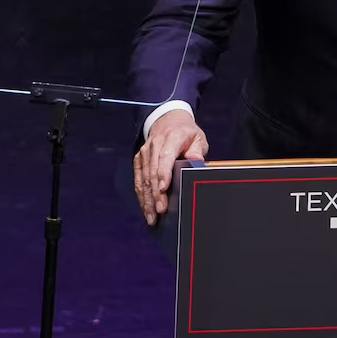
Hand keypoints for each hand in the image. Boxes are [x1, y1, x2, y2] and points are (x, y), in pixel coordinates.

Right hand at [133, 111, 208, 225]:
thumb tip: (196, 161)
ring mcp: (145, 152)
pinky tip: (145, 209)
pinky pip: (139, 180)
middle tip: (160, 211)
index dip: (163, 173)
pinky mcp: (139, 160)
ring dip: (147, 199)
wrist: (168, 120)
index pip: (165, 156)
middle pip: (153, 171)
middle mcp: (155, 145)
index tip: (164, 189)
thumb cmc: (186, 133)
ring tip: (151, 217)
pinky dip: (141, 195)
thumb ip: (197, 150)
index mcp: (172, 137)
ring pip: (144, 178)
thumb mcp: (198, 138)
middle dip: (156, 193)